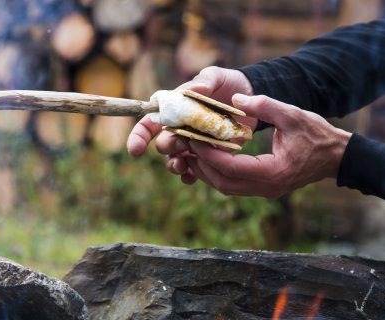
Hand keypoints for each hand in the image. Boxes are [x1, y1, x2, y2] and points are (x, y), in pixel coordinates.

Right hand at [126, 66, 256, 183]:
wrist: (248, 96)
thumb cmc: (226, 83)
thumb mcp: (217, 76)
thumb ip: (206, 80)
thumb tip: (197, 88)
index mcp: (174, 110)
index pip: (149, 123)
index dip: (139, 137)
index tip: (136, 150)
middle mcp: (179, 129)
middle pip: (163, 144)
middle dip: (167, 147)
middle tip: (181, 143)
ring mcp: (193, 144)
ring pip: (175, 160)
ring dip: (175, 165)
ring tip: (183, 167)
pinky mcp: (208, 155)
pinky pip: (194, 171)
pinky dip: (190, 176)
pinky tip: (192, 178)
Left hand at [184, 94, 351, 197]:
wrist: (336, 157)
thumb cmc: (317, 135)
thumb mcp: (292, 114)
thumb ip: (265, 105)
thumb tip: (236, 97)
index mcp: (272, 172)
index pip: (229, 168)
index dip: (207, 154)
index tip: (193, 138)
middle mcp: (266, 187)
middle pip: (222, 183)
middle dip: (201, 165)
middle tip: (186, 145)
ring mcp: (264, 190)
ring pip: (225, 187)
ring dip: (207, 171)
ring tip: (192, 151)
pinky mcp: (264, 188)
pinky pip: (234, 185)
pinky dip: (218, 173)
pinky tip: (210, 156)